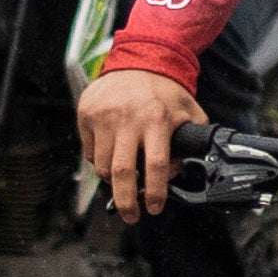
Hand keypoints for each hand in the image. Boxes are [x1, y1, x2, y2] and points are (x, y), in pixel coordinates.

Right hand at [73, 66, 202, 213]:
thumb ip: (190, 144)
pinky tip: (113, 151)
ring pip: (102, 166)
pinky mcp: (86, 114)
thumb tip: (178, 174)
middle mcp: (128, 118)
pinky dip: (100, 160)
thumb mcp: (190, 113)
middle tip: (131, 216)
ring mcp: (103, 116)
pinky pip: (90, 152)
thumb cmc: (166, 92)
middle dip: (127, 201)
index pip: (156, 165)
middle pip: (122, 172)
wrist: (139, 59)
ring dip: (113, 180)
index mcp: (157, 119)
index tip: (155, 208)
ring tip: (125, 178)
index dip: (155, 192)